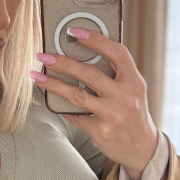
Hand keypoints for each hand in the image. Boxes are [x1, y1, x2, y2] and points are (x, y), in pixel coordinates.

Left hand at [32, 27, 158, 179]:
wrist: (141, 147)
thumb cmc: (132, 112)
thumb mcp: (133, 90)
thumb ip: (115, 73)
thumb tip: (81, 53)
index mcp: (134, 81)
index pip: (117, 53)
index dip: (96, 40)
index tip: (74, 32)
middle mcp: (125, 97)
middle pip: (89, 74)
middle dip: (63, 62)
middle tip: (44, 55)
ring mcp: (112, 115)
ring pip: (77, 95)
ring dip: (53, 84)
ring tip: (37, 76)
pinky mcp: (100, 131)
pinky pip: (75, 115)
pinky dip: (61, 107)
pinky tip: (51, 100)